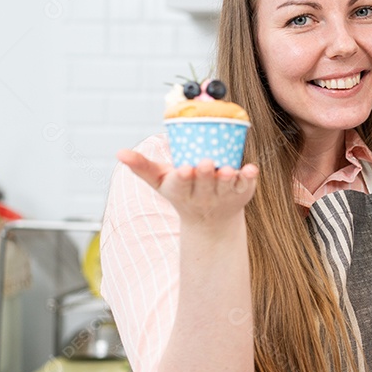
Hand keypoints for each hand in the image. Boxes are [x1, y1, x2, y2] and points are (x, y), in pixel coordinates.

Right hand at [117, 149, 257, 227]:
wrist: (210, 218)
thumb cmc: (182, 192)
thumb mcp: (160, 181)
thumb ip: (142, 167)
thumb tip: (119, 152)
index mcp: (182, 191)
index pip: (181, 185)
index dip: (183, 178)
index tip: (184, 170)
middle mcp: (203, 195)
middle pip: (204, 184)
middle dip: (205, 175)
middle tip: (207, 163)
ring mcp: (224, 195)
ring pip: (226, 185)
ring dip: (228, 178)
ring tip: (229, 170)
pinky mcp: (242, 192)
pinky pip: (247, 185)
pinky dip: (250, 178)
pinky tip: (252, 168)